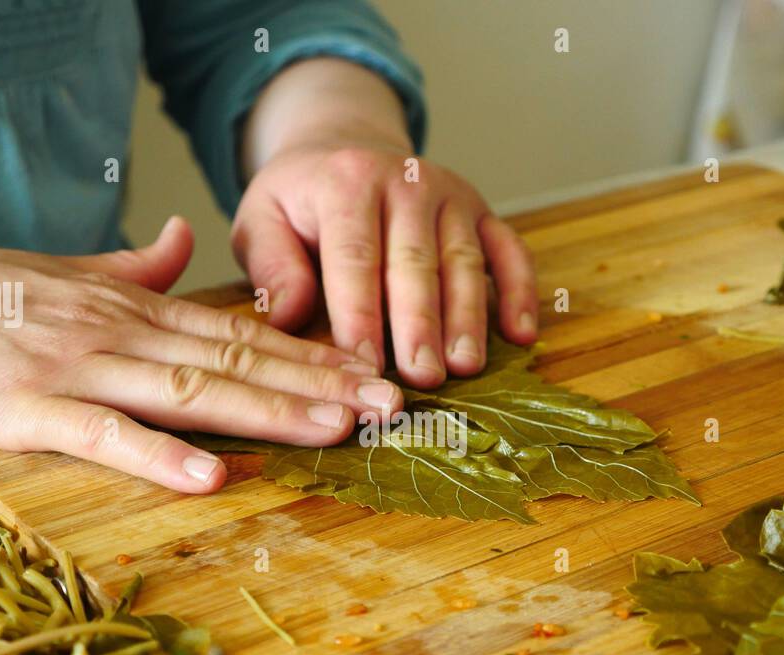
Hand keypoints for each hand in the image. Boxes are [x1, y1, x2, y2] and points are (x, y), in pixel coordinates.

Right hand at [0, 218, 402, 492]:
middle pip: (235, 358)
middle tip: (388, 406)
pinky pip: (105, 434)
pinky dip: (160, 455)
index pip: (237, 328)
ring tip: (335, 429)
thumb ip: (130, 265)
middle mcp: (117, 331)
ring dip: (268, 410)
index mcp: (128, 305)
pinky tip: (213, 476)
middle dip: (319, 382)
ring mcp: (75, 367)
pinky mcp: (27, 407)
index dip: (310, 352)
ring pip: (190, 390)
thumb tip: (182, 243)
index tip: (369, 371)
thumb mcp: (59, 270)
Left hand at [232, 144, 538, 388]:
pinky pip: (509, 251)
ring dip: (467, 318)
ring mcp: (450, 195)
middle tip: (422, 377)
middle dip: (419, 323)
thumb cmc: (300, 203)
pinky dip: (519, 291)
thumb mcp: (261, 220)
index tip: (363, 365)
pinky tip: (521, 334)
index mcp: (346, 183)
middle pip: (415, 262)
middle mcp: (406, 182)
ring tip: (466, 367)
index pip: (356, 257)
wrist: (345, 148)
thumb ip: (271, 265)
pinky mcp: (482, 211)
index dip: (361, 314)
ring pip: (463, 262)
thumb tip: (286, 316)